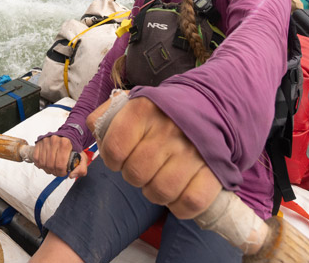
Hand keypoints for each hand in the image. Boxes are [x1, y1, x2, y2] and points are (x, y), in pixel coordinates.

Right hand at [32, 135, 88, 178]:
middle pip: (50, 165)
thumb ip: (81, 169)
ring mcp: (45, 141)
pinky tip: (46, 164)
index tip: (64, 173)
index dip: (61, 172)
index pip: (60, 164)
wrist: (66, 137)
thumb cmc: (73, 148)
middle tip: (58, 172)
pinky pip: (36, 158)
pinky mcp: (39, 143)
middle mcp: (54, 140)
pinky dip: (40, 165)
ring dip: (47, 170)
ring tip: (53, 169)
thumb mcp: (82, 158)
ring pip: (43, 163)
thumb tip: (71, 176)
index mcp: (65, 143)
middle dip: (55, 172)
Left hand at [88, 96, 221, 218]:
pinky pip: (189, 203)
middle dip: (134, 176)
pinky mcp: (213, 171)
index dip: (112, 161)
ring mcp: (193, 151)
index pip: (113, 150)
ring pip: (160, 192)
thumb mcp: (130, 102)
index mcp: (143, 109)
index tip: (120, 158)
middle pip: (135, 174)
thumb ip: (104, 116)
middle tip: (143, 168)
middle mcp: (168, 129)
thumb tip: (95, 132)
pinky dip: (179, 206)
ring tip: (159, 179)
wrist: (208, 107)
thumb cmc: (160, 112)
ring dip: (154, 193)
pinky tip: (178, 193)